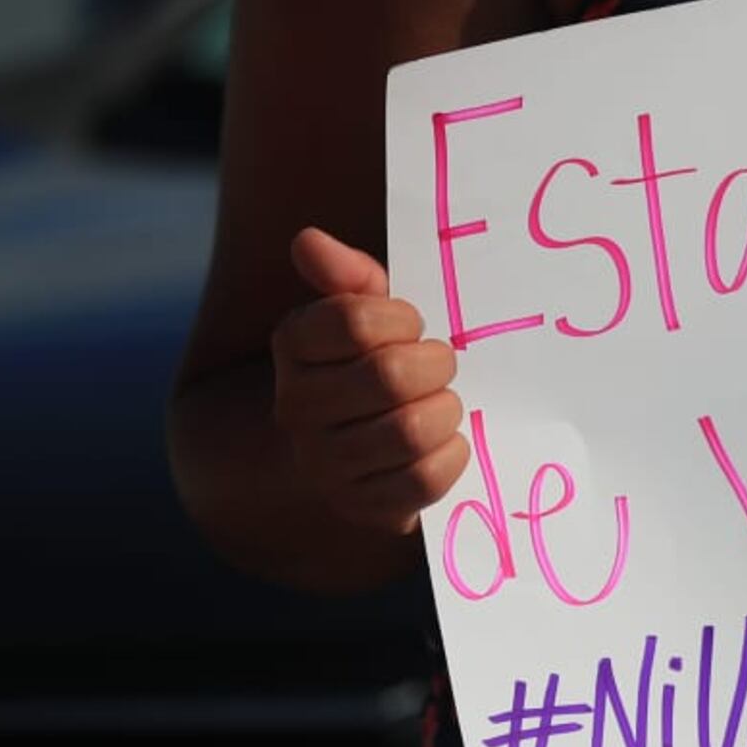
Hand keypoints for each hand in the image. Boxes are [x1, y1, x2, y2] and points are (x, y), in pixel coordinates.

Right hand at [269, 228, 468, 531]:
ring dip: (446, 412)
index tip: (413, 326)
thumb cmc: (373, 361)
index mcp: (294, 345)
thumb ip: (347, 274)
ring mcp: (324, 463)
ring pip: (410, 431)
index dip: (403, 320)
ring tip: (443, 404)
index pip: (356, 321)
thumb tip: (308, 240)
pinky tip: (446, 443)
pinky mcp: (361, 506)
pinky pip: (425, 479)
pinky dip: (452, 455)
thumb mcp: (364, 309)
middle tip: (442, 365)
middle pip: (389, 377)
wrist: (355, 448)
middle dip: (435, 366)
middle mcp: (297, 406)